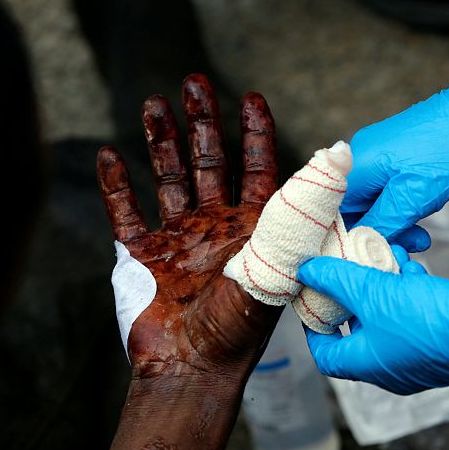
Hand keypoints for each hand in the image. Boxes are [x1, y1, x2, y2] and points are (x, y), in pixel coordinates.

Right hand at [97, 74, 279, 378]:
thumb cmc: (240, 325)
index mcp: (255, 228)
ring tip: (155, 102)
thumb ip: (302, 209)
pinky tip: (110, 155)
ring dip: (162, 141)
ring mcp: (180, 240)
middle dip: (203, 122)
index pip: (260, 168)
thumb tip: (338, 158)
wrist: (192, 368)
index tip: (251, 96)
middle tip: (194, 81)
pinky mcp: (144, 256)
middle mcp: (218, 228)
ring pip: (170, 178)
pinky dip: (116, 186)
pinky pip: (126, 213)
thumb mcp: (279, 260)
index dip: (256, 133)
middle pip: (211, 163)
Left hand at [297, 253, 448, 394]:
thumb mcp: (372, 292)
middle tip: (350, 266)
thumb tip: (306, 270)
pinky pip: (413, 312)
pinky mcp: (438, 338)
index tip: (312, 298)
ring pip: (388, 315)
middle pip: (358, 329)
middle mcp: (390, 367)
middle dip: (355, 293)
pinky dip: (408, 288)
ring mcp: (416, 355)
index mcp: (367, 366)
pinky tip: (410, 265)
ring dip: (383, 283)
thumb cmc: (425, 319)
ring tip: (385, 256)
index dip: (314, 325)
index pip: (325, 354)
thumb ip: (336, 279)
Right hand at [341, 56, 448, 250]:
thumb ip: (382, 223)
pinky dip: (399, 211)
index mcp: (353, 166)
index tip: (363, 258)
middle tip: (402, 252)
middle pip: (348, 210)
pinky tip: (421, 224)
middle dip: (373, 235)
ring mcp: (375, 157)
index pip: (327, 213)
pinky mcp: (392, 158)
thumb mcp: (415, 195)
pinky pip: (384, 193)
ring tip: (420, 240)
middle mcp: (356, 159)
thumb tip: (357, 246)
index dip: (340, 240)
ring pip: (370, 205)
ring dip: (391, 226)